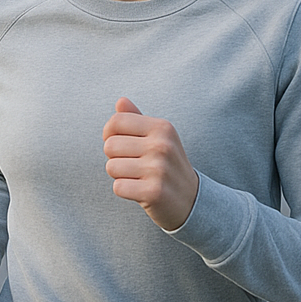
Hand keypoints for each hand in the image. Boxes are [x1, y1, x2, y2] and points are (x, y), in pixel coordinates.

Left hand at [102, 96, 198, 230]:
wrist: (191, 200)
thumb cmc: (167, 165)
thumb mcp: (159, 138)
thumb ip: (137, 119)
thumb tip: (120, 101)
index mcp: (162, 128)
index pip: (116, 122)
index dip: (109, 134)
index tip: (120, 145)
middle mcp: (162, 145)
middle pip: (110, 145)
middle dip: (115, 158)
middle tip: (134, 165)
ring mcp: (159, 169)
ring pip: (111, 167)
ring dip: (120, 175)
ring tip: (139, 178)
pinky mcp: (154, 192)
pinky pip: (118, 187)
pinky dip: (125, 191)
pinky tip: (141, 191)